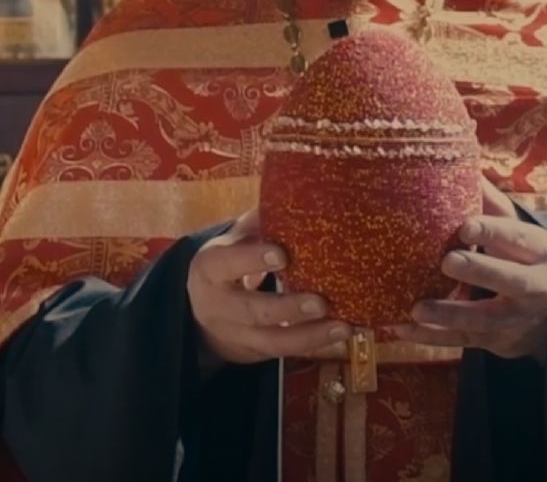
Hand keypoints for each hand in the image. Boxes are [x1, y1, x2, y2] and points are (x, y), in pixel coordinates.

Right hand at [187, 209, 349, 369]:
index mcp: (210, 268)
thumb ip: (260, 222)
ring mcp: (236, 334)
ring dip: (309, 335)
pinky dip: (315, 344)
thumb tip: (298, 193)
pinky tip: (342, 333)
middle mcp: (218, 305)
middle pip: (251, 311)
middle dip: (287, 308)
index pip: (226, 263)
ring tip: (342, 326)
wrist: (203, 315)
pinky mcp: (256, 353)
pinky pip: (285, 352)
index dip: (251, 259)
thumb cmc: (230, 264)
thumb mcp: (234, 240)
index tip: (283, 254)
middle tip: (321, 302)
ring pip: (271, 341)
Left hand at [389, 180, 546, 362]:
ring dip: (450, 314)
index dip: (493, 232)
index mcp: (539, 250)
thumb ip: (488, 200)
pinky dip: (431, 337)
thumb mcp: (513, 227)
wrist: (546, 310)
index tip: (465, 227)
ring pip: (485, 319)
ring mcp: (515, 318)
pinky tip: (402, 330)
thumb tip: (459, 157)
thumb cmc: (516, 253)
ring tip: (416, 308)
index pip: (518, 238)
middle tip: (447, 261)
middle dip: (480, 272)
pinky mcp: (494, 341)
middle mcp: (535, 287)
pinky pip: (462, 342)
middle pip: (511, 281)